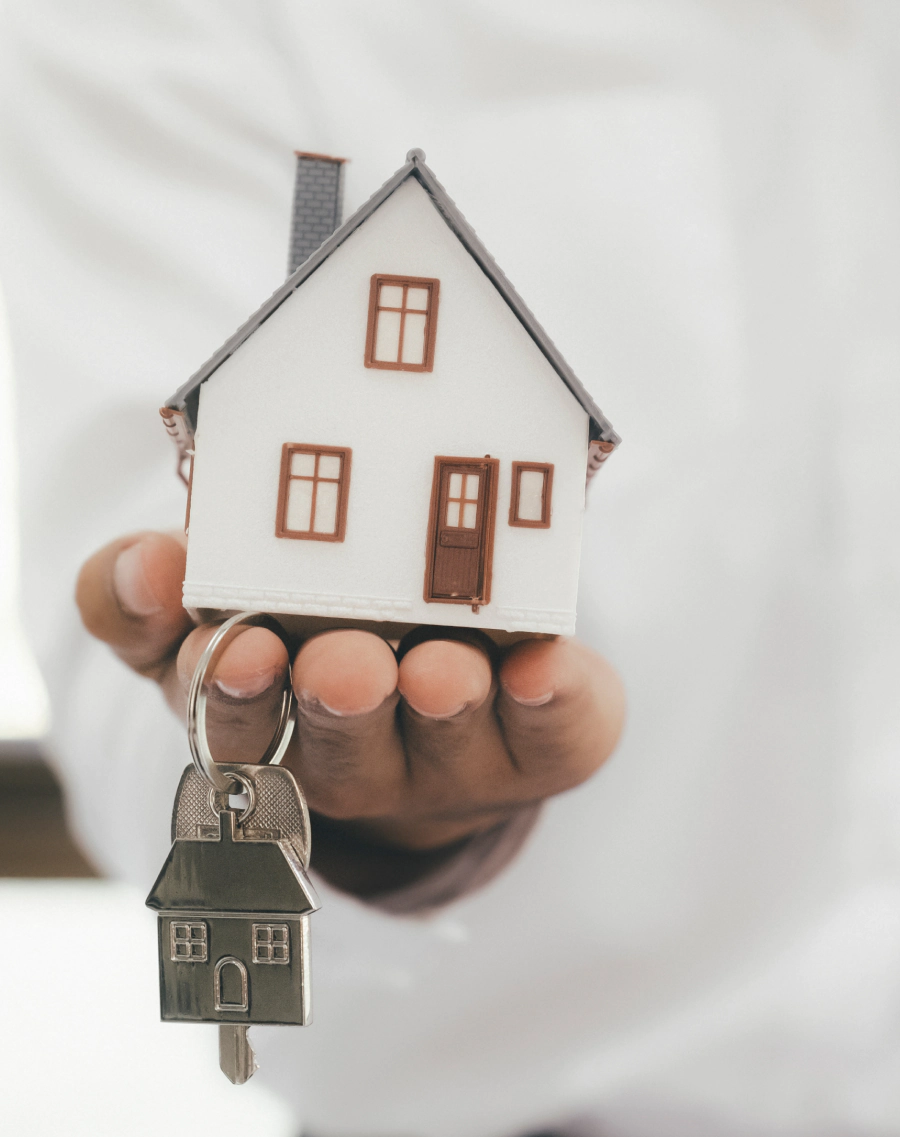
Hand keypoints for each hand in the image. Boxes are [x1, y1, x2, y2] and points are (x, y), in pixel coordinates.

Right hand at [77, 530, 624, 894]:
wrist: (452, 703)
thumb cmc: (324, 629)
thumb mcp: (225, 599)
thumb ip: (161, 586)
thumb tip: (146, 560)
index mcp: (263, 709)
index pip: (223, 710)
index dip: (221, 683)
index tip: (232, 641)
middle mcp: (350, 752)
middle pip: (335, 745)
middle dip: (338, 706)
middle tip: (341, 664)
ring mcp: (446, 759)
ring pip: (440, 739)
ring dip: (440, 705)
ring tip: (440, 671)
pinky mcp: (537, 747)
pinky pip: (549, 735)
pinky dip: (548, 702)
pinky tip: (544, 670)